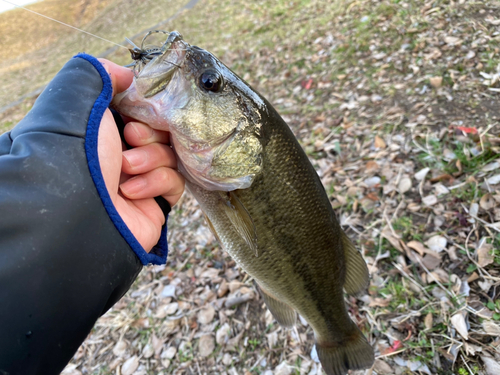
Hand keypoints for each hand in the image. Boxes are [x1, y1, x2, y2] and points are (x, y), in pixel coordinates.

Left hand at [97, 60, 184, 251]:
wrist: (81, 212)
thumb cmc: (78, 154)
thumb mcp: (82, 100)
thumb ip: (101, 73)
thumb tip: (129, 75)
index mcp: (105, 129)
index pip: (142, 111)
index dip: (146, 110)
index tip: (134, 113)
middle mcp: (122, 152)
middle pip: (161, 132)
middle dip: (148, 135)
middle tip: (130, 139)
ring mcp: (140, 178)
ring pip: (170, 156)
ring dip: (150, 160)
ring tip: (125, 170)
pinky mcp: (156, 202)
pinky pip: (175, 183)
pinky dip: (156, 183)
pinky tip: (130, 192)